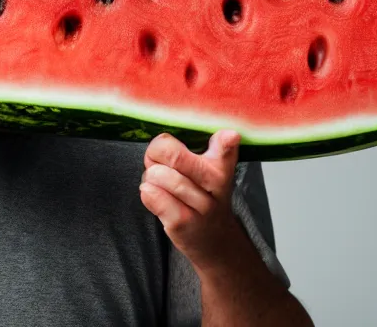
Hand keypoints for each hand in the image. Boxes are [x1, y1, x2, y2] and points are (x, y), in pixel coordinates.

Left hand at [139, 130, 242, 271]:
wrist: (214, 240)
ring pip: (158, 175)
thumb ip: (193, 149)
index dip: (226, 139)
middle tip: (158, 161)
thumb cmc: (203, 196)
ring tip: (159, 182)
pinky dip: (147, 192)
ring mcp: (200, 204)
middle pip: (172, 154)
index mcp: (221, 164)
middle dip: (155, 153)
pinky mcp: (182, 221)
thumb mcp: (211, 170)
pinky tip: (155, 196)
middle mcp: (215, 182)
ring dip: (150, 176)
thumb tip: (163, 140)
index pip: (228, 146)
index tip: (229, 135)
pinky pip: (152, 195)